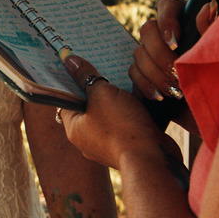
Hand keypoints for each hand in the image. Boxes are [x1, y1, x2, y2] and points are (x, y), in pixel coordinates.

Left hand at [59, 53, 179, 170]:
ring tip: (121, 78)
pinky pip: (125, 122)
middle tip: (102, 66)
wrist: (153, 158)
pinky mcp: (129, 145)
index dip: (70, 81)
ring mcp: (109, 144)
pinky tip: (137, 95)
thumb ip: (86, 76)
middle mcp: (88, 139)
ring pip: (108, 113)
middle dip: (96, 87)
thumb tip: (68, 59)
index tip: (77, 65)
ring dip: (115, 98)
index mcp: (74, 129)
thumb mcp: (101, 93)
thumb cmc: (122, 126)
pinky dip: (129, 110)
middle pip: (88, 106)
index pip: (65, 100)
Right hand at [128, 0, 218, 102]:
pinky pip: (134, 73)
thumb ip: (213, 29)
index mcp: (187, 21)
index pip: (167, 5)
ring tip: (175, 90)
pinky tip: (161, 96)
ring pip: (139, 53)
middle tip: (175, 71)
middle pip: (147, 30)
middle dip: (160, 54)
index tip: (175, 43)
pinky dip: (146, 85)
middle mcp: (167, 35)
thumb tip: (208, 6)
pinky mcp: (146, 75)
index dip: (166, 21)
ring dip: (155, 73)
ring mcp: (153, 55)